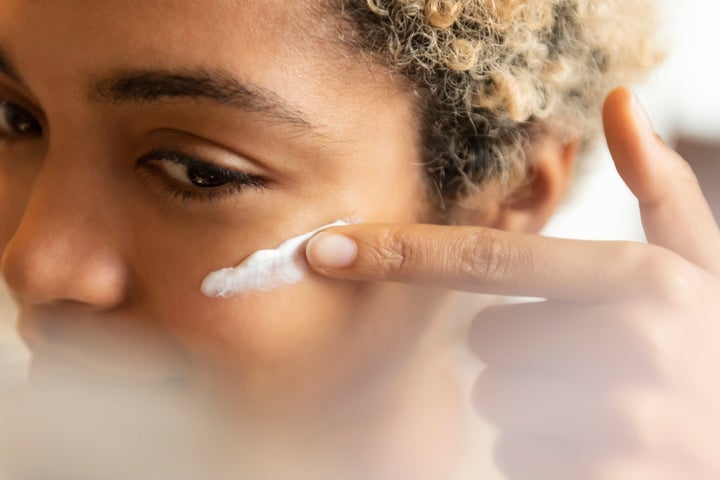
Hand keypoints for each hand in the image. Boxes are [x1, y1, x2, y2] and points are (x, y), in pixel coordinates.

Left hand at [304, 88, 719, 478]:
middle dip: (519, 352)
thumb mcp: (701, 271)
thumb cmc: (710, 354)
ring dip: (532, 406)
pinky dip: (544, 453)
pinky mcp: (607, 476)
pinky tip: (602, 449)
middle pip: (487, 340)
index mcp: (640, 281)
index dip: (398, 251)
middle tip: (589, 364)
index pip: (488, 258)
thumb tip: (618, 102)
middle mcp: (629, 346)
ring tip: (603, 407)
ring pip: (498, 402)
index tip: (324, 249)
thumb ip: (662, 190)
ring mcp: (620, 422)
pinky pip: (518, 458)